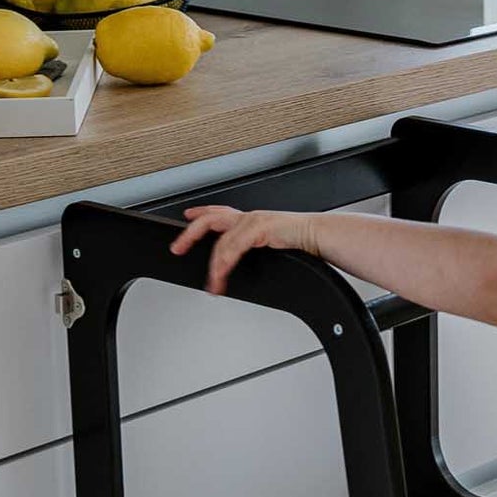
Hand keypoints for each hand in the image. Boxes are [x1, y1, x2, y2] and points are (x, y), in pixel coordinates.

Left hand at [170, 205, 319, 294]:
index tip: (186, 217)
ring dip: (213, 265)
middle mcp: (248, 217)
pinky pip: (234, 247)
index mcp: (250, 219)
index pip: (218, 213)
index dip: (199, 214)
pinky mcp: (259, 227)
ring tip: (211, 284)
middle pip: (209, 220)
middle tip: (177, 248)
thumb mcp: (270, 247)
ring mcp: (252, 221)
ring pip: (220, 241)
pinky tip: (221, 275)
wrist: (319, 236)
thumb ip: (252, 251)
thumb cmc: (300, 242)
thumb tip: (236, 267)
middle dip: (190, 234)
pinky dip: (225, 263)